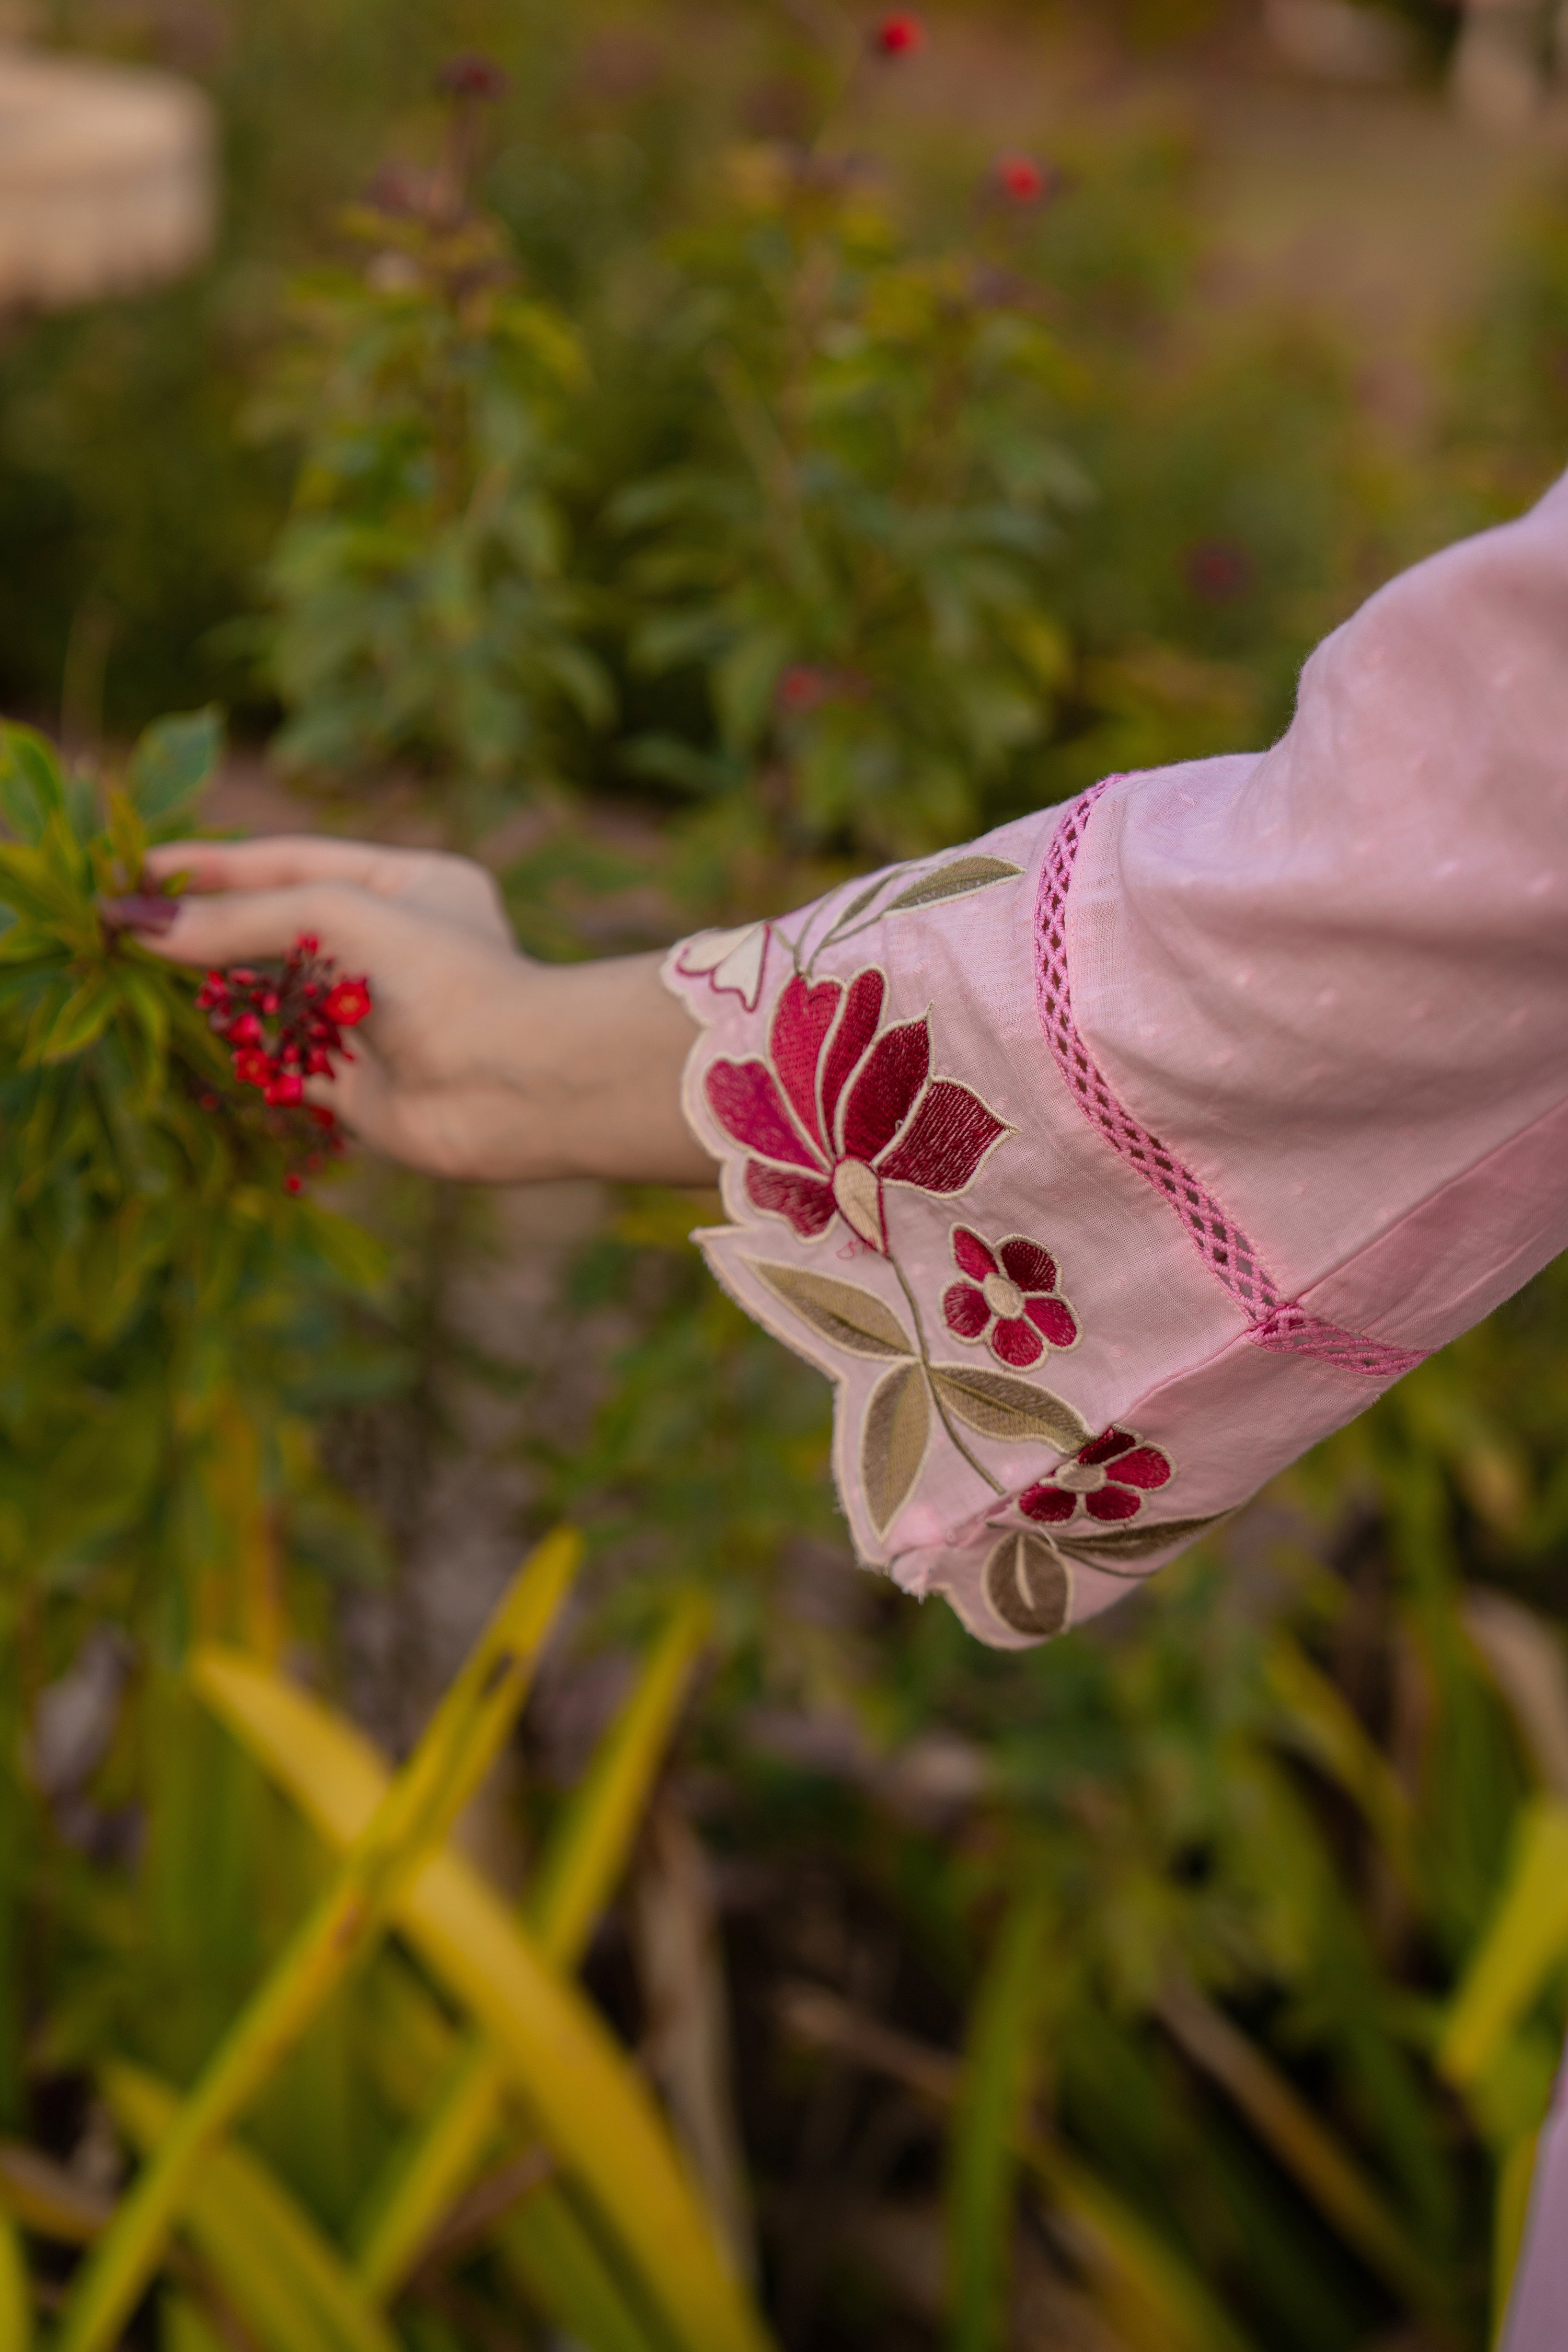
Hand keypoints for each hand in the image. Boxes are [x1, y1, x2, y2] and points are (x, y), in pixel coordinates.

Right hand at [114, 836, 714, 1185]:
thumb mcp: (335, 916)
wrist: (514, 1085)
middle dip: (206, 925)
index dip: (212, 864)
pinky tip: (183, 1029)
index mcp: (411, 883)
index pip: (291, 861)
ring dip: (213, 984)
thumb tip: (143, 925)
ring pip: (275, 994)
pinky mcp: (359, 1084)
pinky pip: (283, 1059)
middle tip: (123, 921)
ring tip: (135, 969)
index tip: (138, 866)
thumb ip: (240, 919)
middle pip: (280, 927)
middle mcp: (394, 947)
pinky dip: (239, 1046)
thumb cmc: (442, 978)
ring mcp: (375, 1017)